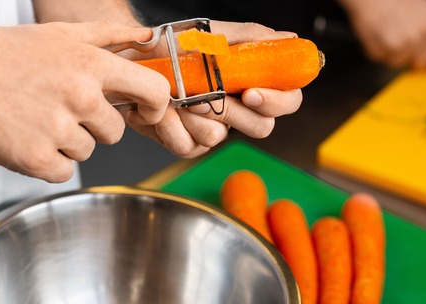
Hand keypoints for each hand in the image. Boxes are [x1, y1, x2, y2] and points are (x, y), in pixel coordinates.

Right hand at [0, 21, 170, 182]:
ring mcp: (58, 130)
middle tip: (57, 107)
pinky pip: (64, 171)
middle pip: (115, 131)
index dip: (155, 106)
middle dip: (93, 125)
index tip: (143, 111)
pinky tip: (27, 138)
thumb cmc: (0, 53)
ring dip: (67, 142)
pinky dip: (49, 162)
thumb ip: (109, 36)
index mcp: (90, 65)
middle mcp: (80, 97)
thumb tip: (148, 38)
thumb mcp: (58, 34)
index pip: (154, 92)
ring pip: (88, 151)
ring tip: (35, 118)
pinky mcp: (36, 159)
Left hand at [124, 21, 303, 158]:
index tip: (251, 92)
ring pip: (217, 137)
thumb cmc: (174, 46)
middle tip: (204, 95)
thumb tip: (290, 39)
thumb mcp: (214, 35)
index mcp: (253, 84)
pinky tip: (161, 107)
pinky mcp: (188, 144)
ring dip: (191, 113)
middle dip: (231, 111)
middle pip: (261, 127)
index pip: (287, 100)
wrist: (135, 59)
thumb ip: (253, 38)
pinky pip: (187, 145)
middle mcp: (238, 110)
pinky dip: (169, 124)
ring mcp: (214, 129)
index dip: (276, 101)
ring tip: (174, 93)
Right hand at [340, 0, 425, 68]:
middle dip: (411, 55)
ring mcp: (404, 44)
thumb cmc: (397, 0)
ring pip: (399, 62)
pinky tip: (378, 34)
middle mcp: (424, 35)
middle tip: (401, 37)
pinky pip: (383, 59)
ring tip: (388, 32)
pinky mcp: (385, 49)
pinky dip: (378, 50)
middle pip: (421, 62)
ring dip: (392, 52)